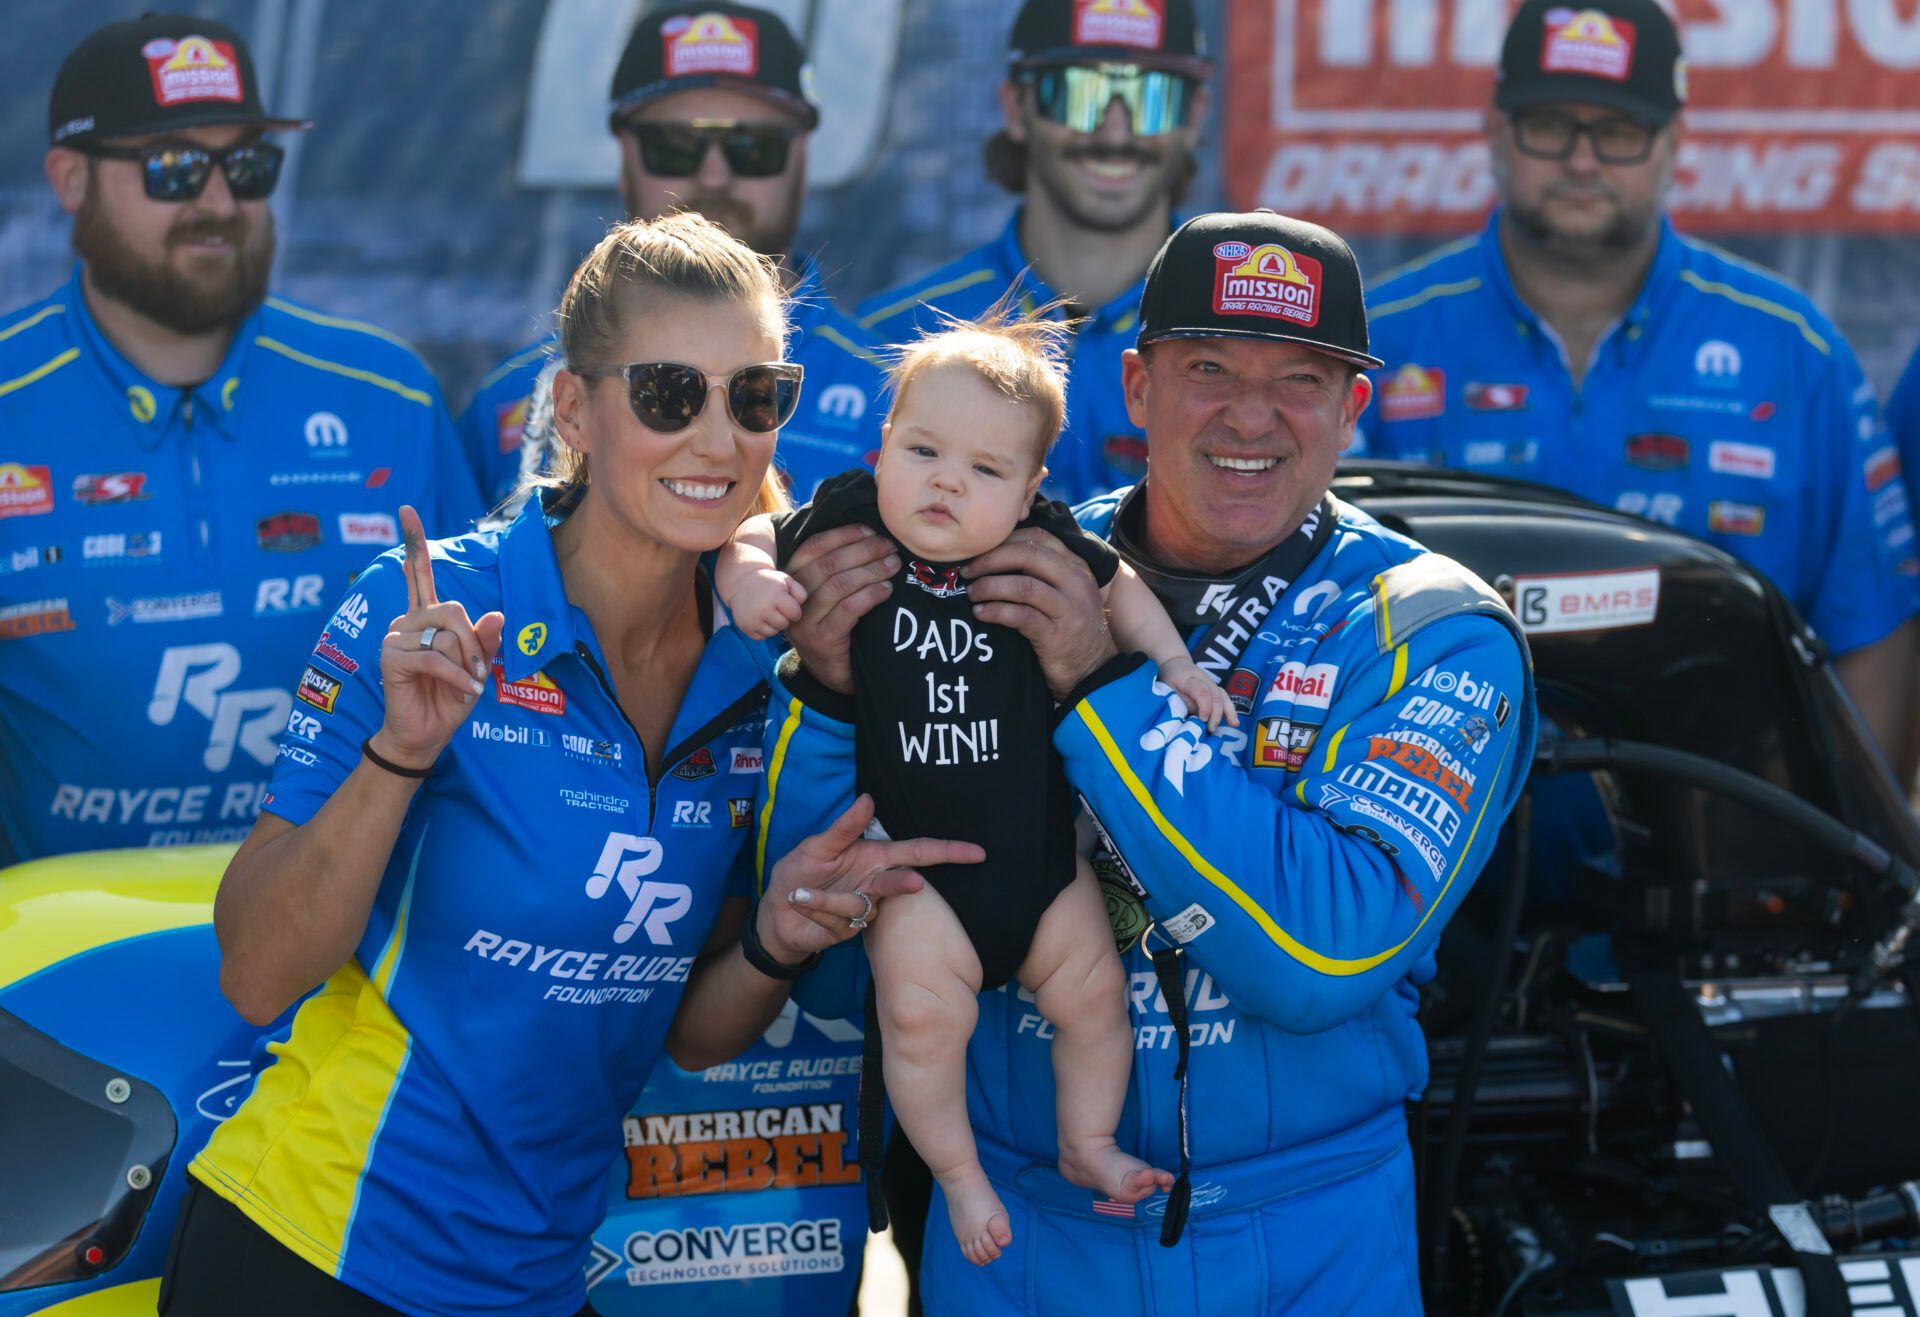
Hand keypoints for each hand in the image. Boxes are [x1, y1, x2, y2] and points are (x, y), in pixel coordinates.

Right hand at [375, 505, 506, 769]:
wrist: (427, 733)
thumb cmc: (451, 696)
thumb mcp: (477, 666)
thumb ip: (486, 641)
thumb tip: (496, 614)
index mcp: (427, 617)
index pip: (419, 574)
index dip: (414, 542)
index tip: (407, 510)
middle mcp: (408, 621)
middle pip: (452, 609)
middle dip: (474, 642)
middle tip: (479, 672)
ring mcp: (395, 638)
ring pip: (446, 635)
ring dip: (466, 664)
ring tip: (466, 685)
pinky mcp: (391, 658)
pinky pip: (435, 657)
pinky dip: (456, 676)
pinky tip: (461, 690)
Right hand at [729, 566, 807, 639]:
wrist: (741, 583)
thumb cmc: (768, 582)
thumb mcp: (786, 580)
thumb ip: (800, 592)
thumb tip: (801, 606)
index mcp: (776, 597)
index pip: (796, 614)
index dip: (794, 610)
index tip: (787, 603)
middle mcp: (764, 610)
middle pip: (784, 624)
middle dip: (783, 617)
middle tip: (775, 607)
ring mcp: (753, 620)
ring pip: (773, 632)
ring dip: (772, 625)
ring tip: (766, 612)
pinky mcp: (745, 628)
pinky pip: (761, 637)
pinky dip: (762, 630)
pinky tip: (759, 618)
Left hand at [757, 795, 982, 959]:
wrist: (777, 912)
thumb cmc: (799, 872)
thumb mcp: (817, 845)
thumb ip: (845, 827)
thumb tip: (868, 798)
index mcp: (875, 857)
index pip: (918, 852)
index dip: (948, 851)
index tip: (977, 852)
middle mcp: (876, 883)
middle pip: (905, 883)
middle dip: (905, 884)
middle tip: (915, 885)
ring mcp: (865, 908)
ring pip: (861, 905)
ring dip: (826, 899)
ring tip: (800, 893)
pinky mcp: (849, 930)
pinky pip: (838, 920)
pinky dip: (815, 908)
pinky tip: (801, 903)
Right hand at [784, 523, 897, 693]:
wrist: (833, 672)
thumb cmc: (836, 625)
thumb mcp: (829, 594)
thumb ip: (836, 567)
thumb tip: (868, 533)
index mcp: (791, 579)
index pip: (814, 547)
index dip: (843, 535)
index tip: (870, 529)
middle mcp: (792, 598)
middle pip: (828, 563)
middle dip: (864, 550)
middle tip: (889, 547)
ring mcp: (804, 621)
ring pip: (839, 585)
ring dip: (871, 570)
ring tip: (894, 565)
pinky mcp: (822, 640)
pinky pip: (848, 609)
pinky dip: (871, 595)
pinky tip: (887, 591)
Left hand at [964, 528, 1117, 699]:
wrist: (1092, 669)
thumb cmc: (1070, 627)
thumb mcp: (1065, 592)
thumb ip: (1042, 572)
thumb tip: (996, 555)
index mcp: (1076, 566)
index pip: (1039, 537)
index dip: (1005, 539)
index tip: (981, 549)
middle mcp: (1076, 582)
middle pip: (1027, 555)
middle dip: (991, 559)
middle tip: (968, 571)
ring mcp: (1068, 608)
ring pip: (1022, 586)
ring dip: (989, 586)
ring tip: (972, 593)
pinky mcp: (1056, 635)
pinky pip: (1020, 616)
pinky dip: (995, 611)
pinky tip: (981, 613)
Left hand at [1161, 657, 1238, 732]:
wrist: (1176, 663)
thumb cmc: (1170, 678)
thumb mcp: (1168, 689)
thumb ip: (1182, 702)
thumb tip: (1196, 716)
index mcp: (1190, 679)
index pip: (1202, 692)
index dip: (1205, 707)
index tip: (1203, 719)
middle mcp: (1205, 680)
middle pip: (1216, 696)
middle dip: (1216, 714)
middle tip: (1211, 729)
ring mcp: (1212, 684)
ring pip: (1223, 697)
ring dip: (1228, 712)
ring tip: (1233, 725)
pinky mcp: (1215, 689)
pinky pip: (1225, 699)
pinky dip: (1230, 711)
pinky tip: (1234, 723)